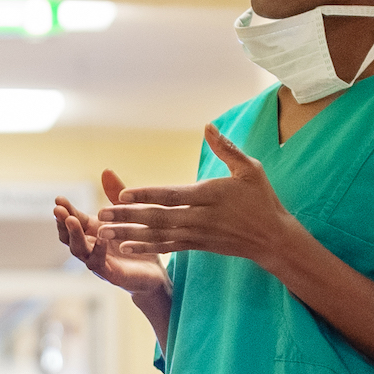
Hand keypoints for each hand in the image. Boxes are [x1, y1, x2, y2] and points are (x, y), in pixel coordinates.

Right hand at [54, 172, 170, 301]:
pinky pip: (99, 263)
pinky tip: (100, 237)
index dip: (66, 210)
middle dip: (62, 221)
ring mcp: (98, 262)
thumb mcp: (128, 213)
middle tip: (58, 209)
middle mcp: (91, 247)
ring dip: (74, 235)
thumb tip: (105, 170)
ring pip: (79, 250)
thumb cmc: (138, 243)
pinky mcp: (111, 274)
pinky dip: (98, 250)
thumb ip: (116, 194)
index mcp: (93, 231)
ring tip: (71, 220)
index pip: (74, 219)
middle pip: (69, 235)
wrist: (155, 274)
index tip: (59, 198)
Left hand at [97, 126, 301, 269]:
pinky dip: (146, 246)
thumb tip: (208, 126)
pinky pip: (167, 247)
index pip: (173, 195)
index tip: (124, 193)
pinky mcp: (197, 245)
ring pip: (158, 234)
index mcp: (211, 195)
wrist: (273, 239)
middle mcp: (201, 217)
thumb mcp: (250, 169)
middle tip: (100, 213)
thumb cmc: (262, 199)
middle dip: (127, 216)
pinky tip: (125, 246)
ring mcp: (197, 234)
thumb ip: (227, 149)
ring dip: (129, 233)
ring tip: (103, 232)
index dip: (147, 195)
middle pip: (158, 217)